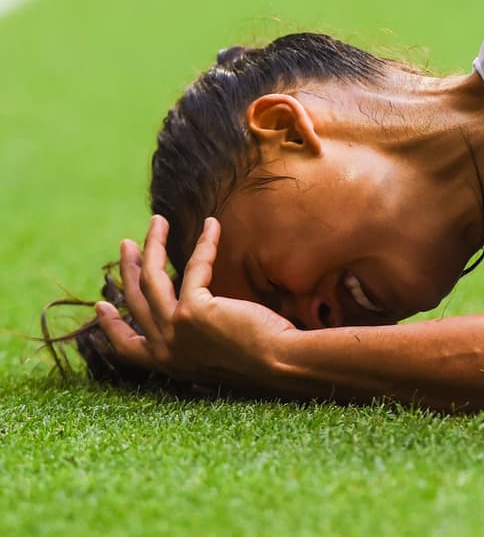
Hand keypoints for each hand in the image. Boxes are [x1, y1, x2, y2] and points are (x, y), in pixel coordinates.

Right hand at [96, 215, 295, 387]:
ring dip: (153, 245)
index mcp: (169, 364)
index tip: (101, 306)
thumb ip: (197, 337)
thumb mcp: (216, 353)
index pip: (127, 348)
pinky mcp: (192, 311)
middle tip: (127, 244)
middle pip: (136, 301)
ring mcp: (175, 330)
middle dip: (129, 269)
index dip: (112, 326)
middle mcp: (165, 350)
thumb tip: (196, 310)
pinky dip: (205, 244)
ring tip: (157, 222)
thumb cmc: (262, 359)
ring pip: (152, 279)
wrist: (280, 363)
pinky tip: (213, 225)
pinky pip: (194, 267)